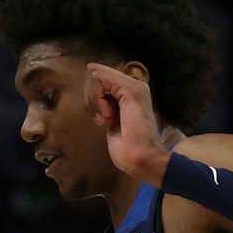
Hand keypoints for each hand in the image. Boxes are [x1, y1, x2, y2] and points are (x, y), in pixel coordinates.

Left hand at [85, 64, 169, 185]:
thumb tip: (93, 93)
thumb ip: (106, 105)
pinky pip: (99, 78)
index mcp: (129, 91)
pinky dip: (96, 98)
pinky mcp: (130, 89)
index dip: (92, 97)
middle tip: (102, 118)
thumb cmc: (127, 148)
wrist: (141, 159)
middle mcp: (133, 84)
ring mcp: (134, 85)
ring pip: (95, 74)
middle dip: (90, 97)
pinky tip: (107, 115)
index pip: (100, 77)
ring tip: (106, 118)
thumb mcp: (111, 121)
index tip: (102, 119)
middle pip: (95, 73)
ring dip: (93, 99)